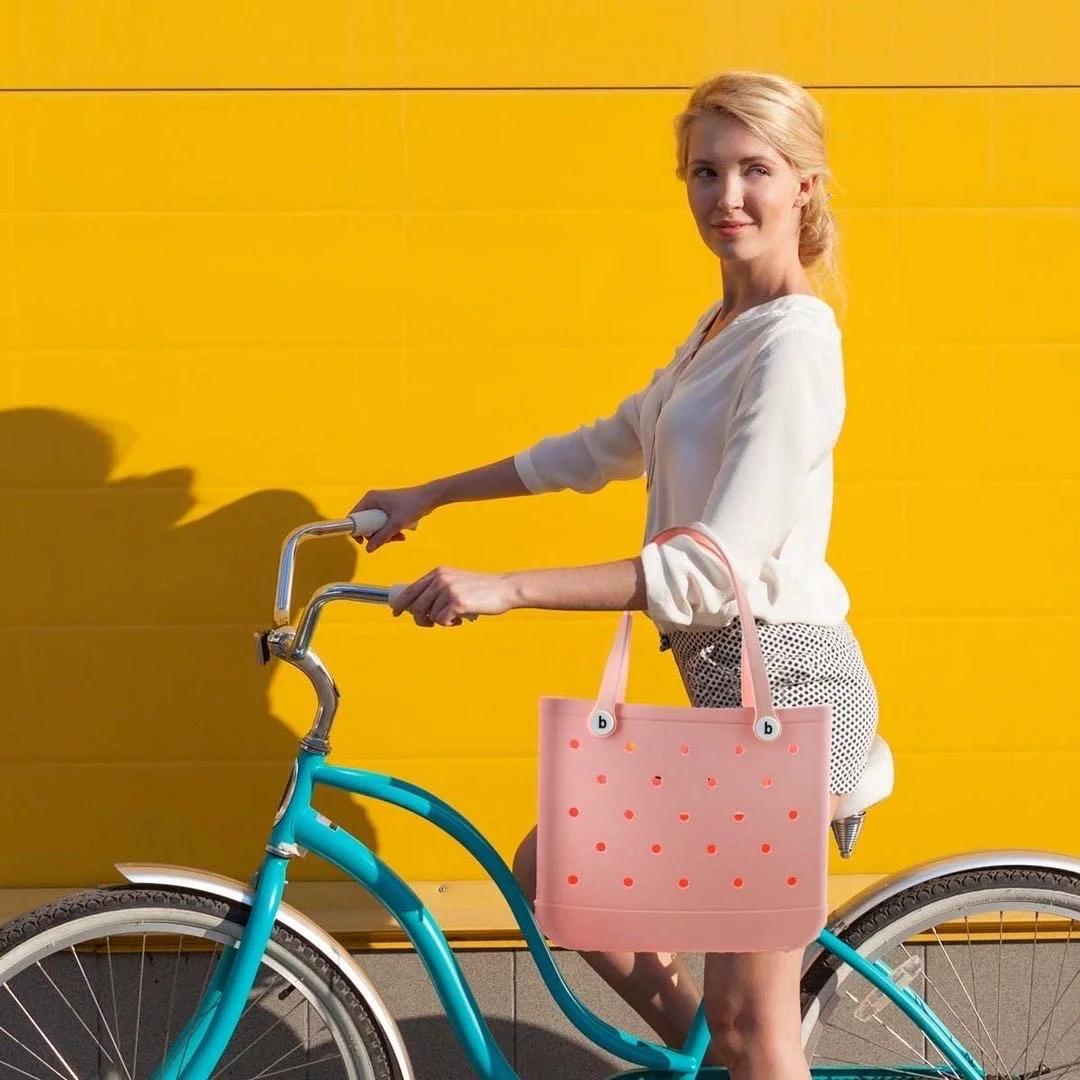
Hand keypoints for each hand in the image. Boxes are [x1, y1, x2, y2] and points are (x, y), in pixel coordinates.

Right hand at [348, 484, 437, 551]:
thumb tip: (368, 549)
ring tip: (400, 537)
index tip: (362, 542)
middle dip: (377, 535)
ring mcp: (381, 507)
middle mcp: (373, 502)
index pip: (354, 517)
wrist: (430, 498)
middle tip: (388, 540)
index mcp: (370, 499)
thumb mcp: (397, 523)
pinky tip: (402, 534)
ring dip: (386, 536)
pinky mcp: (389, 511)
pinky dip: (391, 532)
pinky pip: (384, 525)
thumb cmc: (413, 505)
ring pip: (376, 527)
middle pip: (366, 524)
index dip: (356, 531)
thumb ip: (382, 537)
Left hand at [391, 566, 517, 626]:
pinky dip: (449, 624)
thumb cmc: (482, 589)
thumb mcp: (456, 582)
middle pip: (415, 605)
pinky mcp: (456, 603)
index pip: (411, 589)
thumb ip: (438, 590)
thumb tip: (418, 607)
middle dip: (420, 619)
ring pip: (429, 616)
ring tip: (454, 617)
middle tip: (430, 623)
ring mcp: (448, 590)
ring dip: (440, 621)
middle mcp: (440, 579)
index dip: (401, 603)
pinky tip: (460, 619)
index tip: (395, 612)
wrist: (504, 588)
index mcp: (438, 573)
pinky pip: (441, 621)